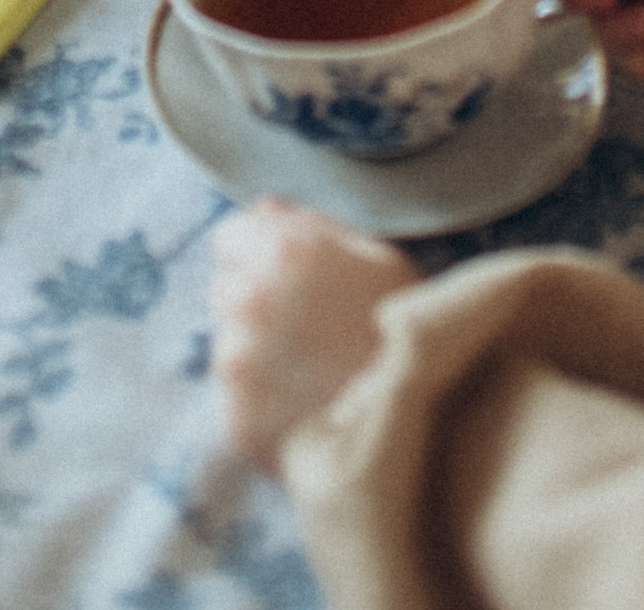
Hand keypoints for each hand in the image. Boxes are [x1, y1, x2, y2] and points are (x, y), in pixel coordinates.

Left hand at [209, 201, 415, 473]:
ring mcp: (240, 361)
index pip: (230, 238)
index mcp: (285, 250)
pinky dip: (259, 403)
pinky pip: (234, 399)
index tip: (284, 280)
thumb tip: (266, 209)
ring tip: (305, 374)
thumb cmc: (407, 337)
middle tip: (302, 332)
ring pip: (227, 344)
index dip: (257, 254)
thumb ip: (317, 226)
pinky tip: (300, 409)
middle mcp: (251, 298)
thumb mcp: (380, 261)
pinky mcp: (238, 417)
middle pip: (224, 288)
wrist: (419, 434)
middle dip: (253, 302)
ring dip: (253, 352)